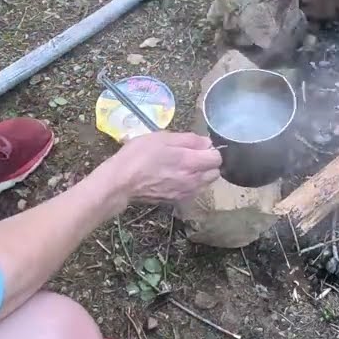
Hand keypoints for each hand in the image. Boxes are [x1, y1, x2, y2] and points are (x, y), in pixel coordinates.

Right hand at [105, 132, 221, 202]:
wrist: (121, 182)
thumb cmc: (139, 155)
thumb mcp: (162, 137)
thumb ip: (188, 140)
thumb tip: (207, 142)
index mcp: (191, 162)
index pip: (217, 158)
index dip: (210, 149)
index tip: (199, 146)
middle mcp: (193, 180)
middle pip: (215, 172)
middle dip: (208, 163)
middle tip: (192, 156)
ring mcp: (185, 193)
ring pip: (206, 183)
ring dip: (201, 175)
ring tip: (183, 167)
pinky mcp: (177, 200)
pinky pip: (194, 191)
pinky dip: (191, 184)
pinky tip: (176, 177)